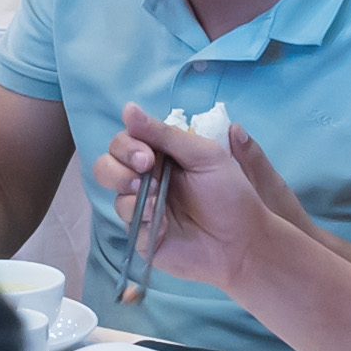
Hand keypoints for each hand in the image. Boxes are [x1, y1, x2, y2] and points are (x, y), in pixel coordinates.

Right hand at [101, 105, 308, 297]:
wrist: (243, 242)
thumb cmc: (231, 195)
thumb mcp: (204, 155)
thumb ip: (165, 133)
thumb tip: (127, 108)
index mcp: (162, 156)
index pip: (125, 142)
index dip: (127, 145)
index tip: (147, 156)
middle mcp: (148, 180)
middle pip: (107, 166)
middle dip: (117, 169)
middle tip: (143, 173)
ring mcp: (143, 208)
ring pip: (114, 195)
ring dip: (131, 195)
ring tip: (154, 204)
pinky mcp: (143, 234)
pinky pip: (127, 223)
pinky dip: (141, 221)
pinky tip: (161, 225)